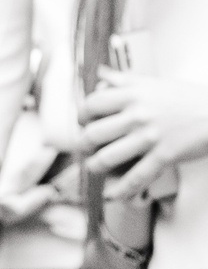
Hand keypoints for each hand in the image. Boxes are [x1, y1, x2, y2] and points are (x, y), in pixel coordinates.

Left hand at [79, 73, 207, 202]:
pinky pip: (137, 177)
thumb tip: (100, 74)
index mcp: (133, 95)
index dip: (82, 115)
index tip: (84, 122)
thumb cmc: (187, 98)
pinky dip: (122, 190)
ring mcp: (150, 137)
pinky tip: (112, 195)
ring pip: (107, 158)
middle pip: (92, 134)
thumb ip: (124, 80)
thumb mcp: (154, 83)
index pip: (91, 104)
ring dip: (95, 166)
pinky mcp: (165, 156)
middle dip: (83, 144)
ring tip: (95, 166)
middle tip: (86, 148)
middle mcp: (137, 115)